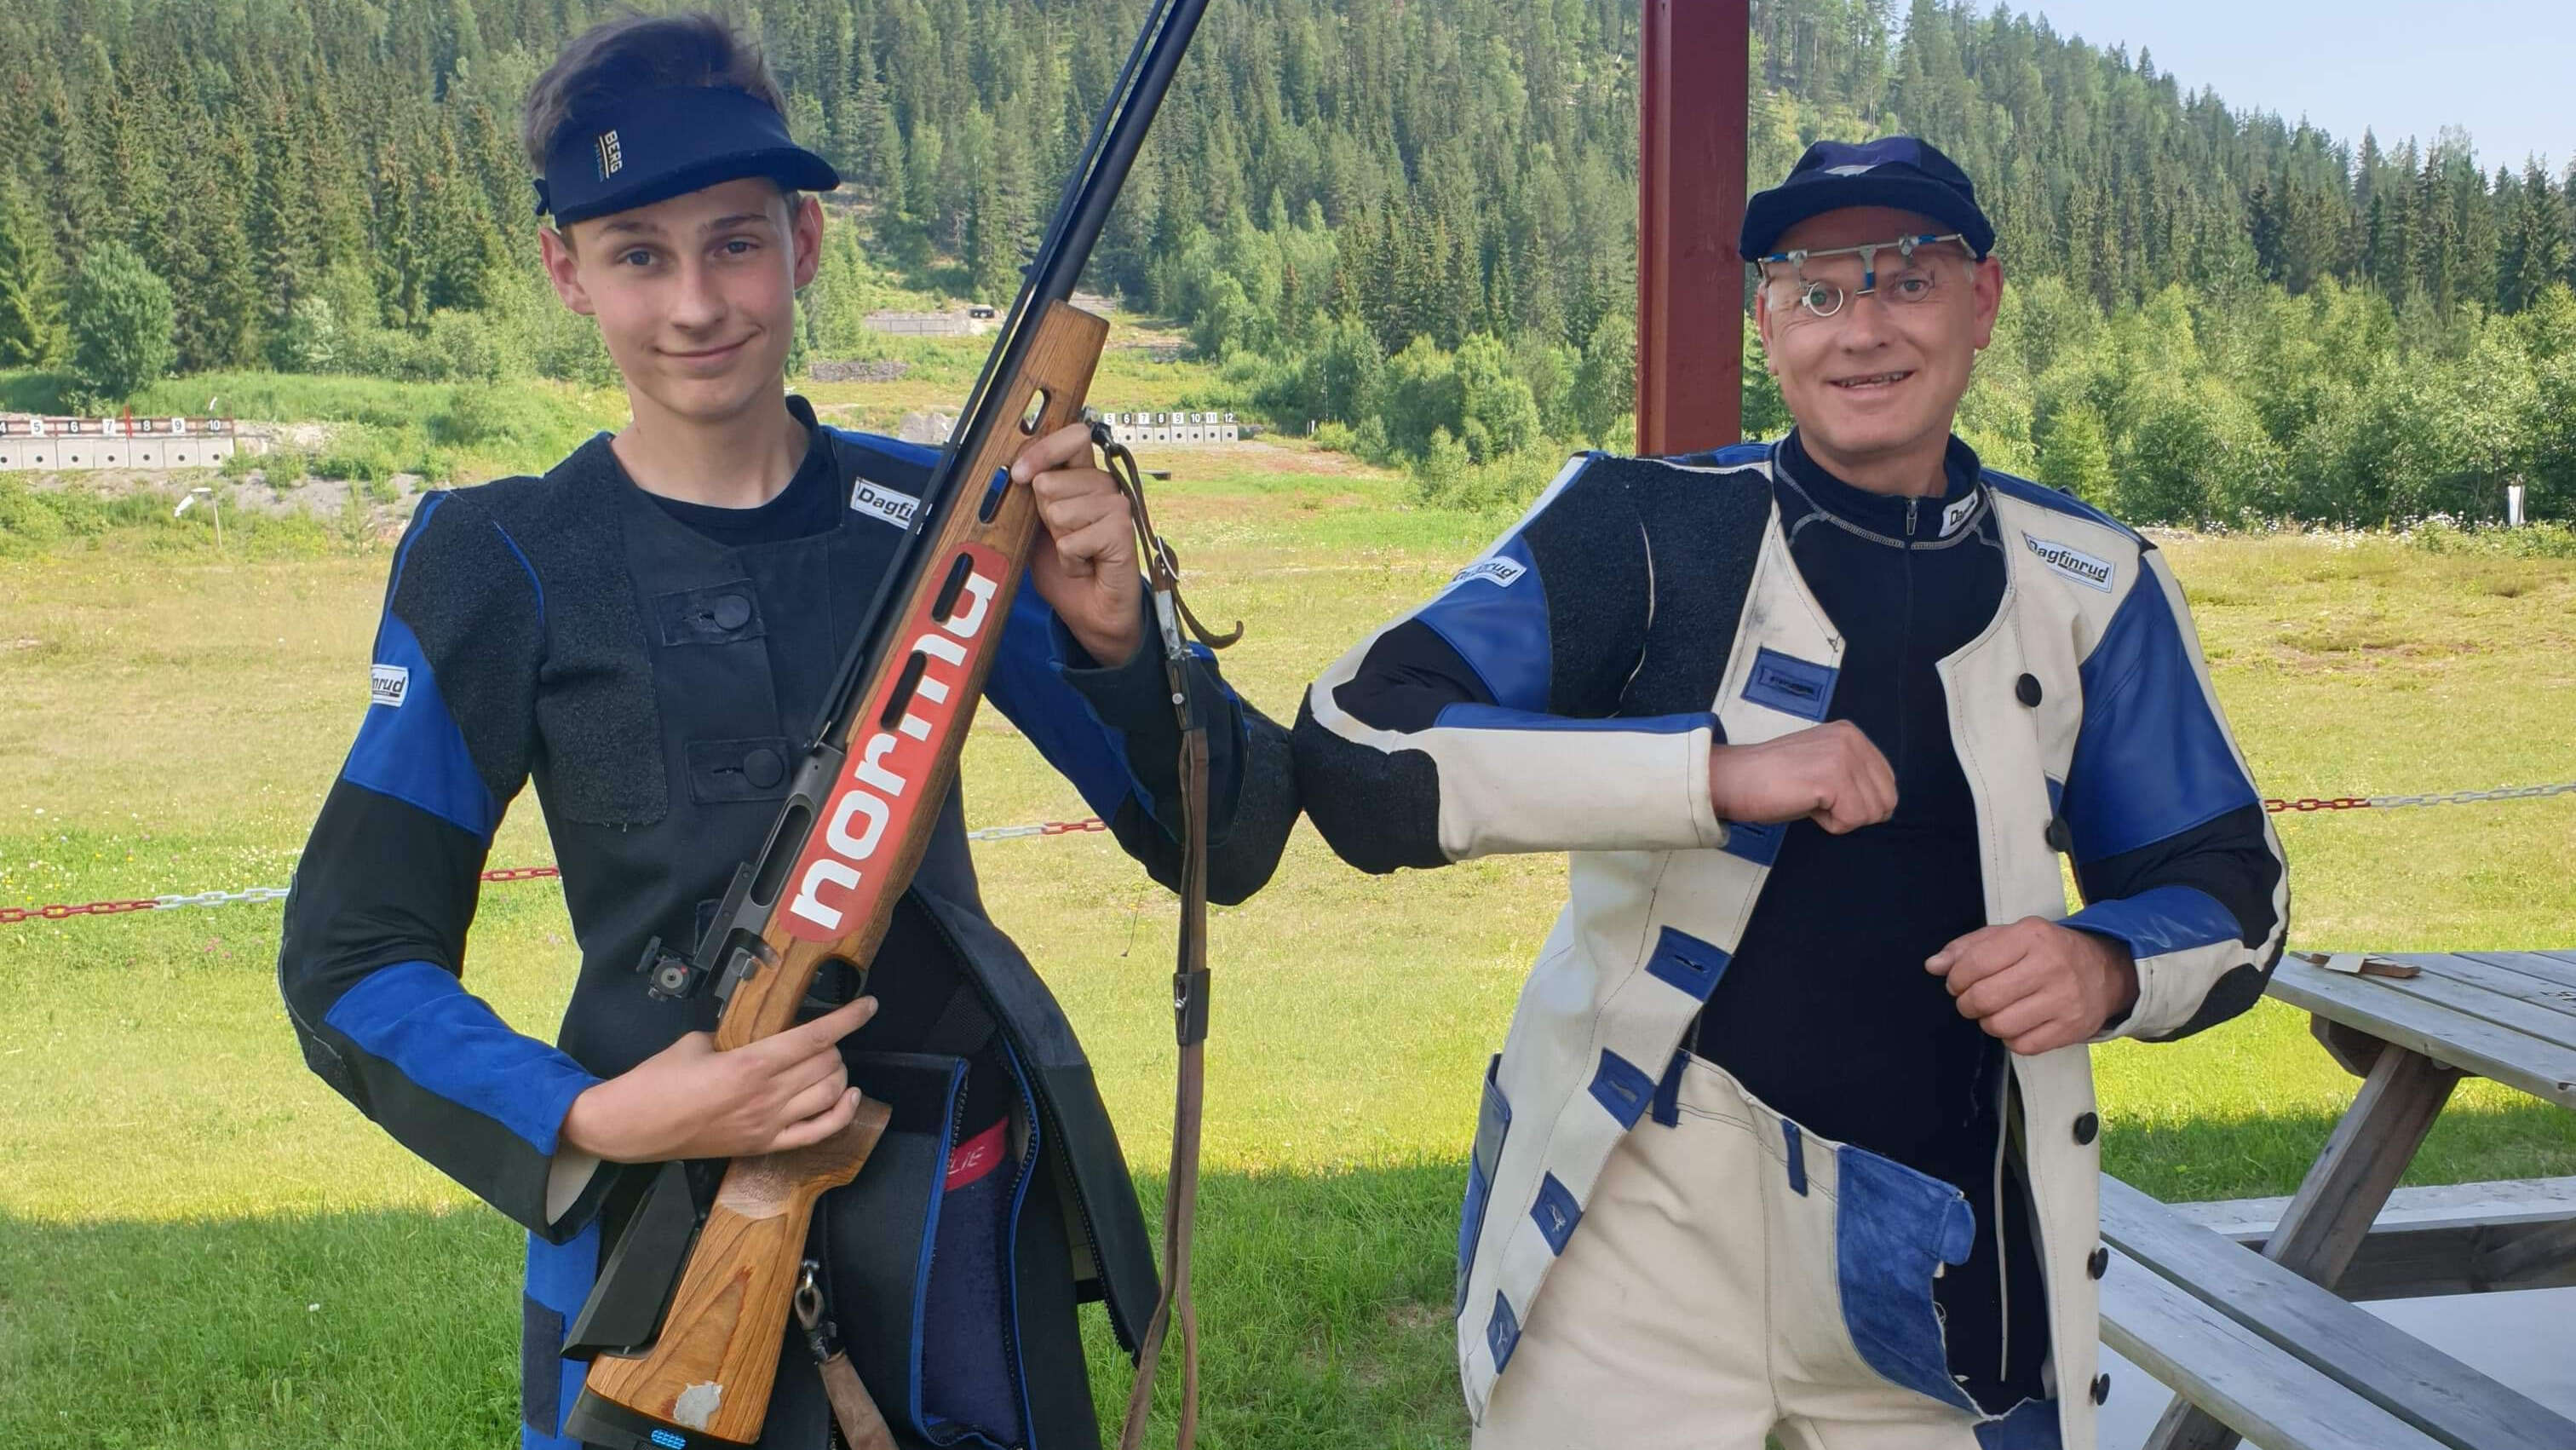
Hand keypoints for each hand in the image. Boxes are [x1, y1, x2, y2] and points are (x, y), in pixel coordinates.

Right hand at [559, 996, 876, 1161]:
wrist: (631, 1128)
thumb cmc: (656, 1081)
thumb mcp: (695, 1043)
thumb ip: (731, 1036)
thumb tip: (750, 1033)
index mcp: (750, 1064)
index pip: (815, 1038)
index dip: (848, 1019)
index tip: (868, 1006)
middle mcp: (767, 1096)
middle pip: (827, 1065)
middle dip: (835, 1045)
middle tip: (824, 1036)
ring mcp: (768, 1125)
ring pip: (829, 1095)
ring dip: (838, 1074)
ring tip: (829, 1061)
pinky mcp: (763, 1146)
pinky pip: (817, 1133)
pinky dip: (841, 1113)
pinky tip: (849, 1096)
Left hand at [1015, 422, 1142, 667]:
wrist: (1092, 612)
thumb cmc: (1068, 568)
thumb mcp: (1037, 528)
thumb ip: (1032, 497)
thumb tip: (1020, 471)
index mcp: (1085, 476)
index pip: (1071, 437)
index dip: (1042, 451)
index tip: (1019, 476)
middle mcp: (1104, 485)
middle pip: (1052, 481)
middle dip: (1045, 516)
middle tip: (1064, 537)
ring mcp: (1117, 506)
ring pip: (1059, 512)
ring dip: (1060, 541)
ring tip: (1077, 552)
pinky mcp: (1122, 531)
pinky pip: (1073, 540)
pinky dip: (1071, 560)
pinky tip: (1087, 565)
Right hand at [1707, 721, 1896, 833]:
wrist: (1734, 779)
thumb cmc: (1773, 780)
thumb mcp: (1823, 765)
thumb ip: (1853, 774)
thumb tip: (1883, 805)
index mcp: (1851, 734)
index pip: (1888, 783)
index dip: (1860, 803)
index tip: (1824, 794)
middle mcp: (1852, 739)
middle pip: (1886, 801)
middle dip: (1854, 812)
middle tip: (1817, 799)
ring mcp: (1843, 756)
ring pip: (1871, 813)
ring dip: (1841, 819)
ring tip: (1809, 800)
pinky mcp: (1833, 778)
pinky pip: (1852, 821)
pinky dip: (1830, 825)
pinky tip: (1806, 806)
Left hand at [1927, 918, 2138, 1055]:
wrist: (2105, 971)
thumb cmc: (2046, 951)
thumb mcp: (2010, 936)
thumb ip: (1968, 947)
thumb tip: (1933, 965)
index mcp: (2031, 936)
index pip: (1974, 964)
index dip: (1955, 979)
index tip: (1957, 982)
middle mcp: (2050, 966)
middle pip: (1983, 998)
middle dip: (1966, 1003)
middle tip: (1970, 1000)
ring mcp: (2064, 999)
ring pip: (2000, 1025)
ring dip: (1987, 1022)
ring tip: (1995, 1011)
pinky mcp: (2071, 1028)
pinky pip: (2022, 1046)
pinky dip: (2010, 1039)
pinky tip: (2016, 1024)